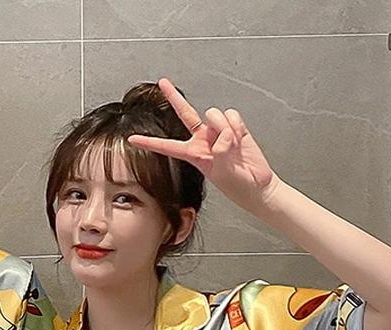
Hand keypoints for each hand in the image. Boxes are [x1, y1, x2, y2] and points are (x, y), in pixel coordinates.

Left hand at [128, 78, 281, 211]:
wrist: (258, 185)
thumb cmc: (237, 185)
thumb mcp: (221, 172)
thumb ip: (218, 150)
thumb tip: (221, 135)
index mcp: (193, 154)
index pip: (166, 146)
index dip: (149, 142)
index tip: (132, 139)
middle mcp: (203, 139)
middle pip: (185, 113)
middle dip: (173, 97)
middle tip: (162, 82)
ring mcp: (218, 132)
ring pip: (215, 114)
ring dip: (225, 128)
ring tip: (233, 147)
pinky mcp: (234, 127)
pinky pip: (231, 115)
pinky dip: (236, 126)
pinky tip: (240, 138)